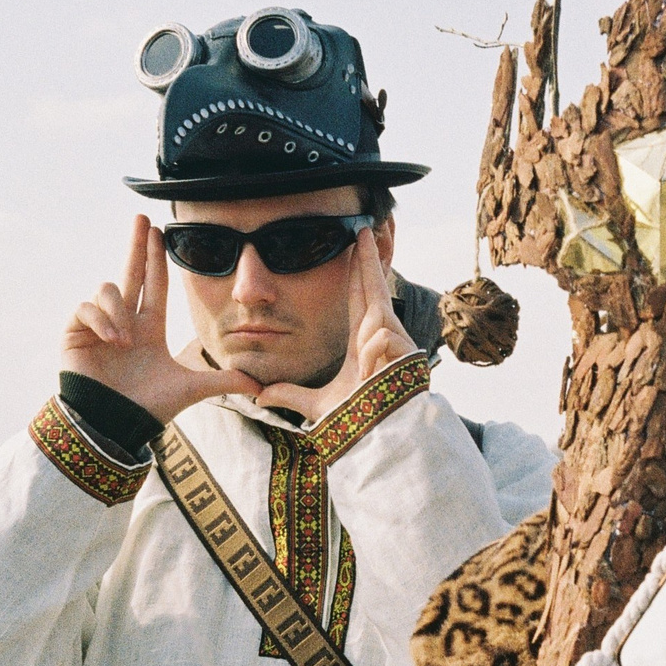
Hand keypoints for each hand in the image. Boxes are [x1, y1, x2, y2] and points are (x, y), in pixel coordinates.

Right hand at [64, 216, 259, 423]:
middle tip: (142, 218)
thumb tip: (260, 386)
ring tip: (125, 340)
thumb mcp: (192, 389)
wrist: (114, 425)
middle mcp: (125, 320)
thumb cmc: (148, 408)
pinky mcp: (76, 332)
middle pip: (131, 271)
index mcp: (149, 328)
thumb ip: (224, 382)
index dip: (157, 259)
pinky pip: (86, 307)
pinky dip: (101, 320)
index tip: (160, 232)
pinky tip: (112, 340)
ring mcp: (99, 325)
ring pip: (109, 289)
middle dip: (137, 245)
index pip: (155, 285)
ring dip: (119, 310)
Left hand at [253, 225, 416, 420]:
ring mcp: (395, 341)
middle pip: (373, 285)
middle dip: (369, 256)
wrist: (379, 438)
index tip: (355, 247)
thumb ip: (289, 394)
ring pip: (377, 309)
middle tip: (364, 227)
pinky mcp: (406, 350)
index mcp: (363, 341)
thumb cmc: (358, 420)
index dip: (358, 271)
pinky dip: (370, 356)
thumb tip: (259, 394)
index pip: (359, 297)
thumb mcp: (316, 404)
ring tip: (364, 347)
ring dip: (367, 325)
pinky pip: (380, 338)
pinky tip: (371, 375)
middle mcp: (380, 334)